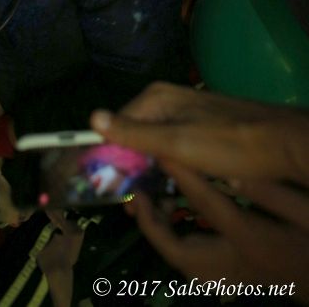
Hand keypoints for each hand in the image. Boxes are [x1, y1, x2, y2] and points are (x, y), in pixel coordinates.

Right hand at [90, 83, 308, 299]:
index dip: (108, 156)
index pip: (115, 126)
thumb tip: (92, 117)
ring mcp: (184, 116)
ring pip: (152, 146)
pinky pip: (170, 150)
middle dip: (127, 167)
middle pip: (133, 136)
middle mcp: (166, 102)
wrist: (281, 145)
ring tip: (143, 202)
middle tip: (126, 204)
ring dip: (145, 172)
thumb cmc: (228, 145)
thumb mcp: (177, 143)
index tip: (106, 187)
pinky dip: (164, 169)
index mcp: (156, 98)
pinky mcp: (198, 131)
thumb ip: (134, 134)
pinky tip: (167, 191)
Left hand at [127, 163, 308, 299]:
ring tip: (156, 200)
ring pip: (182, 262)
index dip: (181, 174)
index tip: (160, 150)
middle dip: (153, 223)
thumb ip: (266, 191)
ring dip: (164, 233)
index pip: (207, 204)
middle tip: (141, 192)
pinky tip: (179, 219)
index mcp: (250, 241)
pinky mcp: (232, 283)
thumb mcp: (302, 211)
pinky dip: (179, 243)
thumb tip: (228, 168)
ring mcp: (230, 281)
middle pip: (178, 251)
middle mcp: (232, 266)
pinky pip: (193, 266)